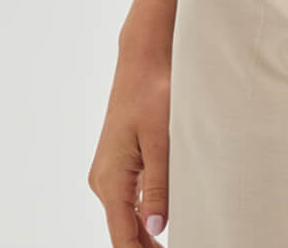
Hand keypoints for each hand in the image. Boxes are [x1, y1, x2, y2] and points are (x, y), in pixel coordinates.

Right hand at [88, 27, 172, 244]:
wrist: (144, 58)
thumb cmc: (153, 92)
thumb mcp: (161, 140)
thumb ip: (159, 187)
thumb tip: (153, 231)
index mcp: (111, 179)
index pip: (123, 236)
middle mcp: (104, 180)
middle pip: (123, 231)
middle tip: (183, 247)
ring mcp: (110, 172)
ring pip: (126, 217)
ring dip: (146, 236)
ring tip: (177, 243)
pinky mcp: (120, 162)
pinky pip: (130, 199)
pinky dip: (144, 216)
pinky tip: (163, 224)